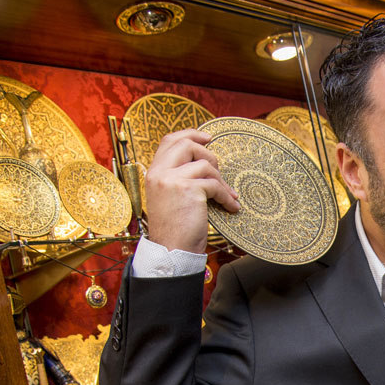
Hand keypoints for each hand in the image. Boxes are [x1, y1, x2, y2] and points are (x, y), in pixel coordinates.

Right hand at [142, 129, 239, 252]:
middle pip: (186, 144)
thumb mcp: (170, 197)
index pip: (169, 141)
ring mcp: (172, 180)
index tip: (207, 138)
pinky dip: (226, 195)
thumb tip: (203, 163)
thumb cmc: (174, 228)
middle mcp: (159, 173)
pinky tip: (231, 206)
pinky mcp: (188, 190)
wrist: (171, 250)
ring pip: (205, 164)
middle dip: (208, 154)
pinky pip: (215, 184)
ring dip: (221, 180)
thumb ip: (178, 178)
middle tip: (219, 170)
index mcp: (153, 173)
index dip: (190, 134)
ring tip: (227, 195)